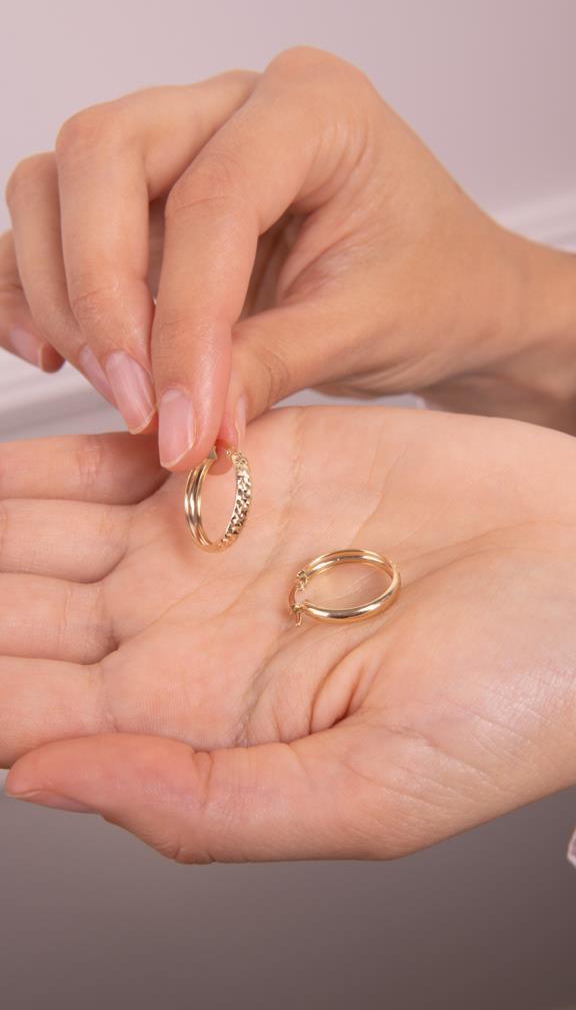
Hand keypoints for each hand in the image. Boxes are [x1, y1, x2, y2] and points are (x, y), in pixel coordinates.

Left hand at [3, 406, 575, 861]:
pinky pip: (123, 447)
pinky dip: (55, 443)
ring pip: (51, 524)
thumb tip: (41, 783)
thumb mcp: (367, 795)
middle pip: (18, 612)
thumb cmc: (515, 704)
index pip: (28, 711)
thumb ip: (201, 803)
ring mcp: (209, 541)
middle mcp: (186, 632)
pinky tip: (0, 450)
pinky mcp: (247, 459)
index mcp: (197, 722)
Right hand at [4, 47, 575, 470]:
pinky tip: (56, 352)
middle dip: (100, 292)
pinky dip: (37, 288)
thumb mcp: (369, 329)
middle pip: (102, 156)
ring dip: (62, 295)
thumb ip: (271, 366)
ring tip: (115, 390)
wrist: (451, 292)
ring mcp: (180, 145)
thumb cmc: (435, 286)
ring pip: (58, 185)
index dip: (183, 322)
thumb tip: (183, 425)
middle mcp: (232, 106)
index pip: (211, 202)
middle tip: (134, 401)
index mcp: (314, 108)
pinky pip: (56, 225)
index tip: (178, 421)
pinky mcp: (146, 203)